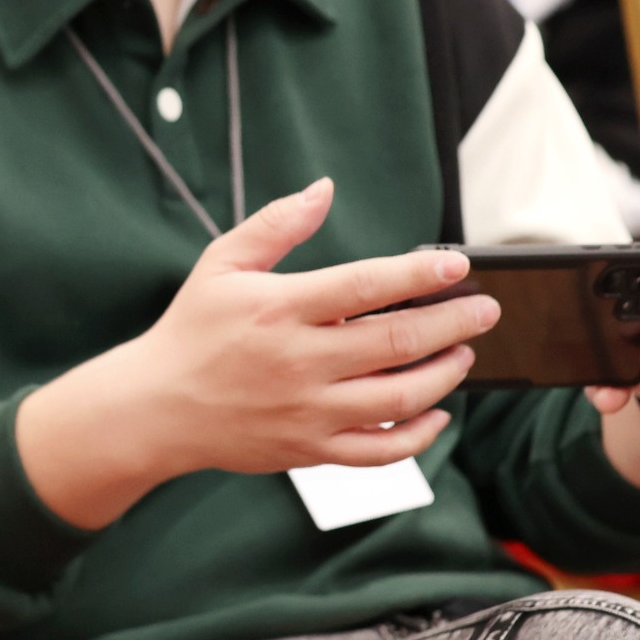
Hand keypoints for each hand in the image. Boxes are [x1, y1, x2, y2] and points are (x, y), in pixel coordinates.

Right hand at [19, 180, 495, 529]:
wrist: (154, 409)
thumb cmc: (190, 332)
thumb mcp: (220, 265)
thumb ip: (275, 225)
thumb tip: (323, 189)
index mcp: (278, 310)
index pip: (365, 285)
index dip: (419, 274)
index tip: (456, 267)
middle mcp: (298, 362)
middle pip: (398, 341)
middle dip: (454, 323)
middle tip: (485, 310)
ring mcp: (307, 411)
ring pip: (400, 397)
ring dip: (445, 374)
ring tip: (462, 353)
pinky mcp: (310, 449)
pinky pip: (380, 450)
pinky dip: (419, 435)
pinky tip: (436, 413)